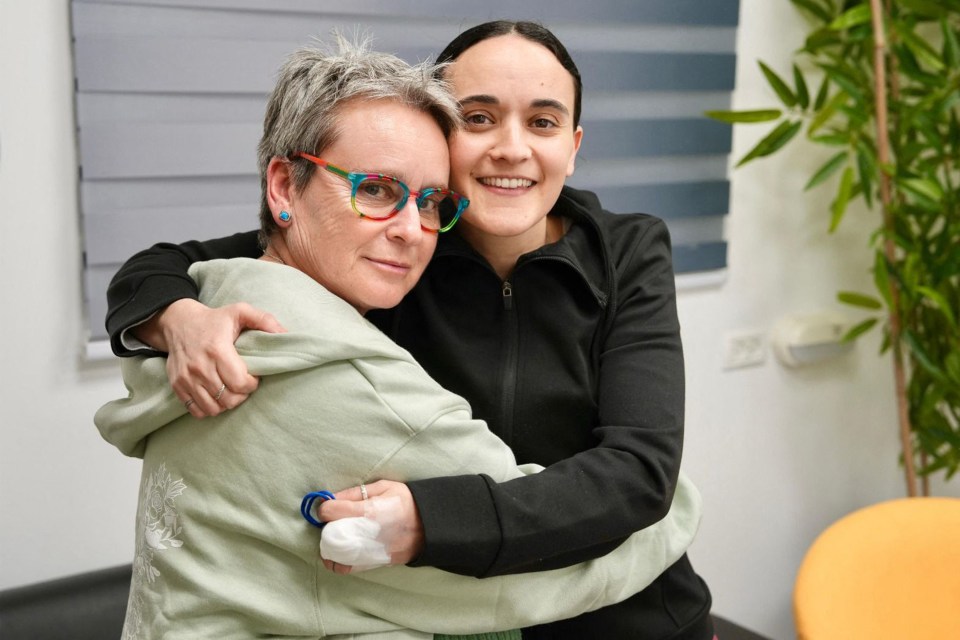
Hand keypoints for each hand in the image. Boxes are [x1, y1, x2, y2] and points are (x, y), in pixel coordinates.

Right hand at [136, 299, 285, 417]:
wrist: (177, 322)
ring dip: (227, 403)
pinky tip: (216, 396)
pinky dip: (209, 408)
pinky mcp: (177, 386)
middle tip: (244, 384)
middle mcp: (200, 367)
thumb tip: (285, 334)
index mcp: (217, 350)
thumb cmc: (213, 319)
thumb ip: (264, 320)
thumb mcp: (239, 311)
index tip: (253, 376)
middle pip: (228, 399)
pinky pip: (196, 410)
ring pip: (213, 408)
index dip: (252, 384)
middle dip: (242, 395)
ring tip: (231, 390)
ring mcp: (186, 379)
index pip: (240, 383)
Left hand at [317, 480, 423, 573]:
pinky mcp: (374, 563)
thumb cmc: (406, 502)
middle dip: (326, 528)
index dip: (325, 508)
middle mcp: (367, 534)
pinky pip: (347, 567)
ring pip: (335, 555)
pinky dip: (339, 561)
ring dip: (329, 547)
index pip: (331, 511)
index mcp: (369, 510)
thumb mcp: (384, 487)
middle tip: (332, 521)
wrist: (430, 525)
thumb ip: (355, 492)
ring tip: (335, 537)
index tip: (328, 507)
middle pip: (329, 535)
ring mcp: (370, 552)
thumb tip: (331, 498)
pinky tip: (341, 552)